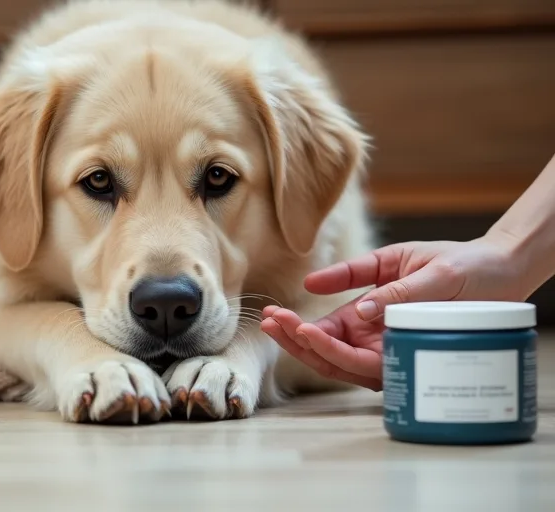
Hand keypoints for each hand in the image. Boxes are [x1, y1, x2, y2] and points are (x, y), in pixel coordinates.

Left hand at [260, 233, 528, 389]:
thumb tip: (360, 310)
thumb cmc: (467, 273)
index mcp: (400, 345)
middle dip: (298, 343)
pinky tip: (286, 314)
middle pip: (332, 360)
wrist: (490, 269)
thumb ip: (394, 292)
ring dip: (297, 337)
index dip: (326, 347)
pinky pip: (337, 334)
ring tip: (270, 317)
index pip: (353, 359)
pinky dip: (310, 327)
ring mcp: (376, 342)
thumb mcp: (430, 273)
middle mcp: (385, 350)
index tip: (303, 329)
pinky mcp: (371, 326)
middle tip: (271, 320)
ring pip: (329, 352)